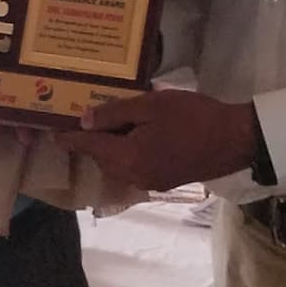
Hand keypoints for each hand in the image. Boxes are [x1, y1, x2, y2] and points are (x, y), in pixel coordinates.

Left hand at [71, 88, 257, 194]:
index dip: (66, 137)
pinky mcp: (163, 180)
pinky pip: (133, 166)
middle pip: (100, 158)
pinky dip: (127, 152)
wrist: (235, 140)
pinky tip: (134, 133)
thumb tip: (84, 122)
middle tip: (83, 115)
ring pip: (117, 163)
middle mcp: (132, 176)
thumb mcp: (152, 105)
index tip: (50, 128)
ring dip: (110, 146)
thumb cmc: (193, 117)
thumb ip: (115, 113)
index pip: (85, 147)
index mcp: (126, 158)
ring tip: (110, 120)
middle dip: (90, 140)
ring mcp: (149, 181)